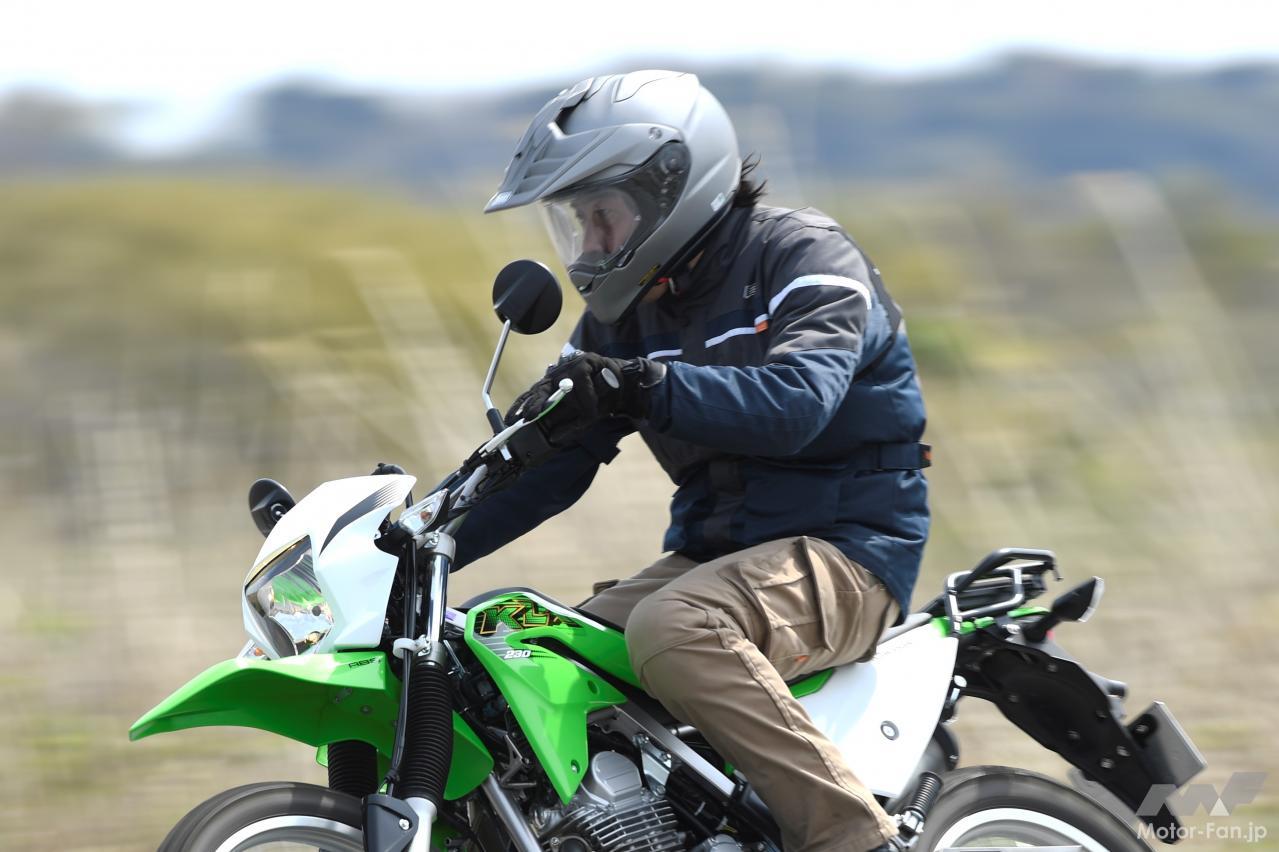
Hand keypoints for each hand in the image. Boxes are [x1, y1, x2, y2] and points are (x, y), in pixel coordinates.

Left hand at [505, 351, 664, 442]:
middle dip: (533, 404)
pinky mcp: (587, 362)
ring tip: (555, 413)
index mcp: (554, 387)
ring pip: (558, 385)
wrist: (625, 387)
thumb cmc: (601, 400)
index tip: (510, 420)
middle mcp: (559, 376)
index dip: (520, 406)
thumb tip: (553, 438)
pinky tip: (593, 407)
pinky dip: (587, 397)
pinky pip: (582, 382)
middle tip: (527, 417)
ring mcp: (571, 368)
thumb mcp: (583, 417)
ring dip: (556, 401)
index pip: (532, 395)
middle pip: (539, 389)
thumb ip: (569, 425)